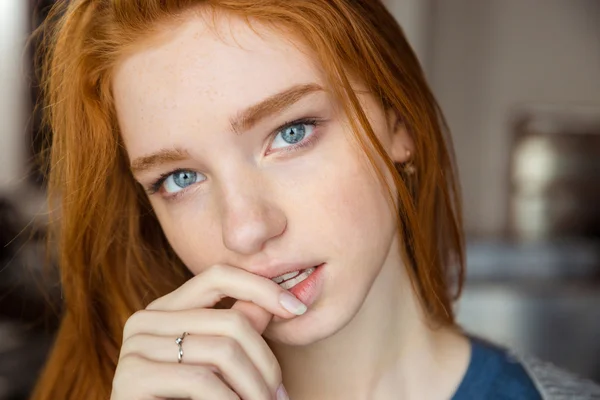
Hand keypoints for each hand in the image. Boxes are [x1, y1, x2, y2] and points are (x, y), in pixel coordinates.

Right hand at [110, 264, 305, 399]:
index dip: (261, 286)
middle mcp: (145, 320)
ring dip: (254, 388)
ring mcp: (135, 347)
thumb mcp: (220, 363)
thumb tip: (275, 300)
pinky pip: (200, 380)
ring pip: (222, 351)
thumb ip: (240, 328)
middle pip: (230, 321)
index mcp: (166, 309)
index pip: (218, 276)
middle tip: (279, 397)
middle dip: (265, 363)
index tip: (297, 309)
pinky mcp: (132, 377)